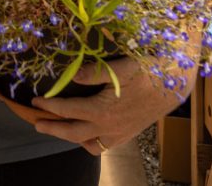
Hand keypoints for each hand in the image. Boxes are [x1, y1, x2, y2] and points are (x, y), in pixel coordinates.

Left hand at [31, 47, 198, 155]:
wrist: (176, 84)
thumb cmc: (148, 70)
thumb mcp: (122, 66)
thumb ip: (95, 72)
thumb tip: (72, 74)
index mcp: (103, 110)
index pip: (67, 110)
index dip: (48, 106)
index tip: (34, 101)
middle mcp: (108, 127)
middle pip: (72, 133)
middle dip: (52, 128)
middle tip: (35, 123)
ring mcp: (118, 134)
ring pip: (87, 143)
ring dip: (70, 137)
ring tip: (57, 128)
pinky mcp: (127, 135)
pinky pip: (103, 146)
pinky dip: (89, 141)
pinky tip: (85, 131)